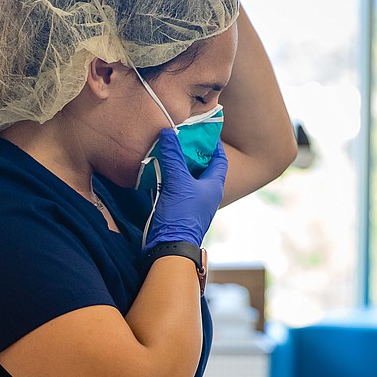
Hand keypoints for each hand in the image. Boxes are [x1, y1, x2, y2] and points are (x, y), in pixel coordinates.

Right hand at [144, 129, 226, 249]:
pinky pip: (176, 187)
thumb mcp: (177, 182)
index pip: (219, 159)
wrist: (169, 245)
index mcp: (213, 185)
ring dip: (178, 164)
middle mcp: (206, 193)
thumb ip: (173, 156)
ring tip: (167, 151)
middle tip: (179, 138)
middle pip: (202, 166)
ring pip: (188, 177)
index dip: (213, 144)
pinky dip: (169, 177)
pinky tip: (158, 170)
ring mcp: (192, 202)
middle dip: (192, 152)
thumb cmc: (181, 215)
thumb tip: (168, 132)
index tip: (202, 131)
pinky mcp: (178, 208)